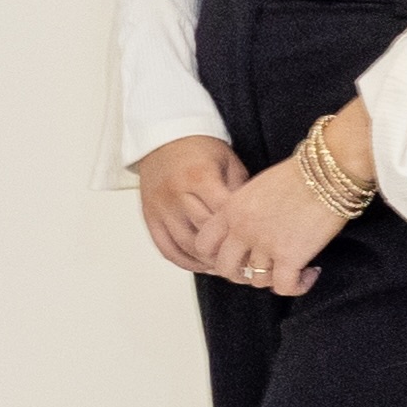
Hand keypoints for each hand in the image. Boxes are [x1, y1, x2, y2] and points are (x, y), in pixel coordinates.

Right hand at [134, 136, 249, 275]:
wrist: (163, 139)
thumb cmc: (199, 148)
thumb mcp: (228, 162)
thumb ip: (239, 192)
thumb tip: (254, 223)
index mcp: (199, 178)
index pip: (223, 215)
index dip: (241, 234)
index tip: (257, 245)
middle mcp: (176, 194)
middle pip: (205, 234)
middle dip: (227, 252)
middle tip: (246, 263)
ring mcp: (160, 208)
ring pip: (185, 246)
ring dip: (207, 261)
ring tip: (226, 267)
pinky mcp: (150, 217)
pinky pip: (166, 248)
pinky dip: (184, 261)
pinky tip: (201, 265)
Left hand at [210, 166, 357, 297]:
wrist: (326, 171)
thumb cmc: (298, 175)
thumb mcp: (256, 188)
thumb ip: (244, 211)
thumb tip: (248, 233)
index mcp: (230, 210)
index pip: (204, 245)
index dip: (218, 256)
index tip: (238, 257)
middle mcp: (241, 229)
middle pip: (226, 269)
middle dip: (243, 274)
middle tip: (264, 269)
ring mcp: (264, 244)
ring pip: (257, 280)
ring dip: (275, 279)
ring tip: (294, 268)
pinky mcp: (290, 256)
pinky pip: (285, 287)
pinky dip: (298, 286)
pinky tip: (310, 272)